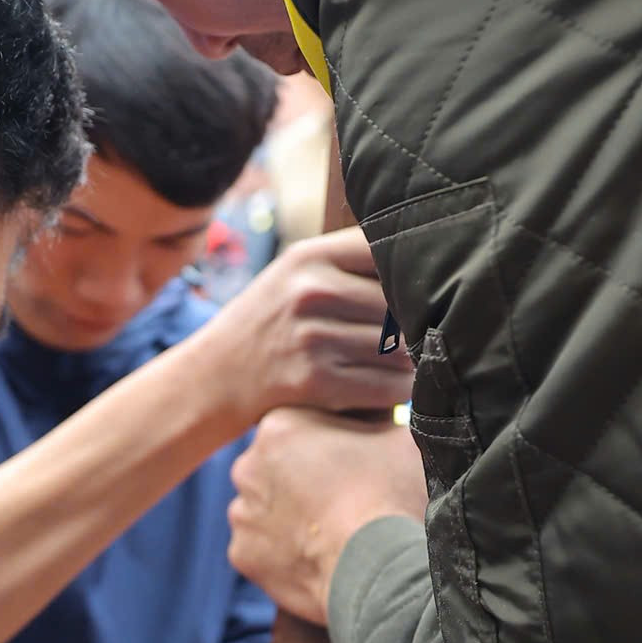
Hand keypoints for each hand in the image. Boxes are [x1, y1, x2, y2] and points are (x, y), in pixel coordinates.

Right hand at [199, 228, 414, 429]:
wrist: (213, 377)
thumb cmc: (270, 324)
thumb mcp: (295, 276)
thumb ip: (350, 265)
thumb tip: (426, 263)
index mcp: (311, 256)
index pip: (388, 250)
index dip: (416, 273)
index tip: (427, 290)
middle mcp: (311, 291)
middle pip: (402, 305)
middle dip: (419, 324)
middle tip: (427, 336)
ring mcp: (313, 337)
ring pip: (401, 349)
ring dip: (415, 361)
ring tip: (414, 363)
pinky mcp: (316, 382)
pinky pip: (387, 386)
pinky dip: (402, 391)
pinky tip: (401, 387)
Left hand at [229, 408, 425, 623]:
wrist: (382, 567)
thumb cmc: (393, 495)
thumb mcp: (401, 436)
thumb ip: (381, 415)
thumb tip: (384, 408)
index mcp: (281, 424)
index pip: (303, 423)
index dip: (334, 440)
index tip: (357, 458)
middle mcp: (247, 464)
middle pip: (278, 467)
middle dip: (306, 478)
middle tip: (346, 497)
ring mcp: (241, 513)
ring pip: (267, 509)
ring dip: (293, 516)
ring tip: (334, 530)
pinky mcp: (243, 555)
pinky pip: (263, 550)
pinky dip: (286, 554)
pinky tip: (318, 556)